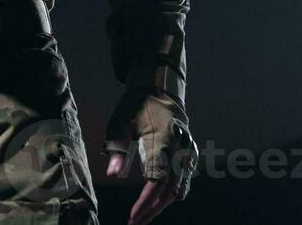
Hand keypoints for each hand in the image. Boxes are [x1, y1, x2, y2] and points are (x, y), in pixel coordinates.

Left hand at [103, 87, 196, 224]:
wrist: (160, 90)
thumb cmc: (136, 106)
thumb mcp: (119, 121)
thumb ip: (116, 147)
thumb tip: (111, 174)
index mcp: (162, 142)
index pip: (155, 182)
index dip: (145, 203)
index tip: (133, 217)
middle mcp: (179, 150)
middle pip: (170, 191)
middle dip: (153, 209)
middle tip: (136, 222)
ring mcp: (188, 152)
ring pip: (179, 188)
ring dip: (162, 204)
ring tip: (144, 215)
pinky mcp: (190, 153)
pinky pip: (184, 180)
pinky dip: (171, 193)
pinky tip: (155, 201)